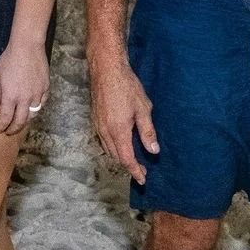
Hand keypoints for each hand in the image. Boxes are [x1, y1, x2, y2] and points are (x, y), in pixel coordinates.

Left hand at [0, 40, 48, 135]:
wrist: (27, 47)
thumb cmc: (9, 60)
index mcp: (10, 97)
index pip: (5, 119)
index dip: (0, 127)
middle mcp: (25, 99)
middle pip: (20, 121)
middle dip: (13, 129)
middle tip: (8, 132)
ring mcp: (37, 94)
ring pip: (33, 115)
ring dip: (25, 121)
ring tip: (19, 122)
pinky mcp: (46, 88)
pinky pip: (42, 104)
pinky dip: (36, 109)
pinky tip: (31, 108)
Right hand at [88, 47, 156, 185]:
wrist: (106, 69)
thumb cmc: (126, 86)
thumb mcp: (143, 108)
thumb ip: (147, 131)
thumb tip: (154, 151)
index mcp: (118, 131)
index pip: (126, 158)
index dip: (135, 171)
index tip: (142, 179)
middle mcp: (105, 132)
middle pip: (116, 157)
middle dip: (128, 166)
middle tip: (142, 171)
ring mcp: (98, 126)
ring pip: (109, 150)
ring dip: (120, 157)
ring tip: (133, 160)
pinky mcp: (95, 119)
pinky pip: (104, 141)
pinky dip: (113, 148)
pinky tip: (121, 144)